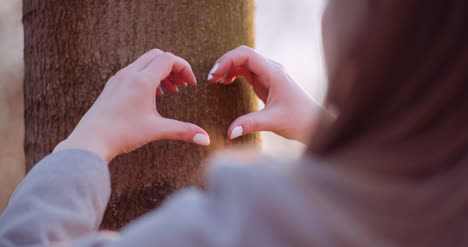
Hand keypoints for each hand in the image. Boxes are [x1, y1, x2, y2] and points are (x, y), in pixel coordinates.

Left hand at [54, 49, 209, 161]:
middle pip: (157, 56)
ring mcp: (118, 79)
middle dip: (173, 68)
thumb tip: (206, 139)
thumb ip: (183, 131)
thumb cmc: (122, 134)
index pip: (168, 59)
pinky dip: (147, 77)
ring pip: (144, 63)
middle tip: (182, 86)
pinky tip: (150, 97)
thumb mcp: (157, 130)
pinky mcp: (112, 87)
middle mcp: (129, 74)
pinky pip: (133, 72)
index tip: (190, 84)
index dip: (184, 68)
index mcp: (142, 80)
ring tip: (170, 91)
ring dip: (160, 72)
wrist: (90, 141)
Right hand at [207, 46, 324, 143]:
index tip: (214, 75)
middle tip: (210, 79)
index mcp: (274, 73)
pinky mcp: (268, 83)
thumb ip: (250, 124)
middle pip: (243, 55)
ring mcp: (270, 75)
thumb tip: (229, 132)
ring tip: (215, 81)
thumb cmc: (300, 121)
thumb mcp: (274, 122)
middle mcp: (272, 69)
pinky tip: (226, 83)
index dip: (227, 60)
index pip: (246, 54)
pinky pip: (248, 72)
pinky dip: (235, 74)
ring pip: (245, 63)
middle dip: (225, 63)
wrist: (316, 125)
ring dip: (229, 68)